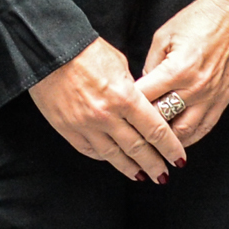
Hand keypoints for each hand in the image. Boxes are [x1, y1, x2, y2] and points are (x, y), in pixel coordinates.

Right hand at [32, 38, 186, 180]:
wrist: (50, 51)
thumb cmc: (87, 51)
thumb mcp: (120, 65)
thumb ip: (132, 89)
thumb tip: (141, 105)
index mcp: (125, 97)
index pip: (155, 130)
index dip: (169, 147)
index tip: (178, 159)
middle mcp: (107, 116)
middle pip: (137, 148)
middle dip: (154, 164)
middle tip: (164, 176)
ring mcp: (86, 126)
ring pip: (114, 155)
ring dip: (131, 168)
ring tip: (143, 176)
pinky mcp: (68, 130)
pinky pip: (90, 150)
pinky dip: (105, 158)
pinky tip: (114, 161)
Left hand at [137, 0, 228, 147]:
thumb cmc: (199, 19)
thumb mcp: (164, 36)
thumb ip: (150, 65)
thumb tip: (142, 87)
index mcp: (177, 70)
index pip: (144, 99)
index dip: (126, 105)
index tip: (116, 110)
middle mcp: (195, 88)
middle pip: (162, 120)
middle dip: (143, 127)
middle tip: (129, 130)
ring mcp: (211, 96)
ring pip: (184, 132)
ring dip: (166, 139)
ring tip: (152, 143)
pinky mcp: (223, 99)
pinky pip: (205, 128)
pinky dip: (190, 138)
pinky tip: (178, 142)